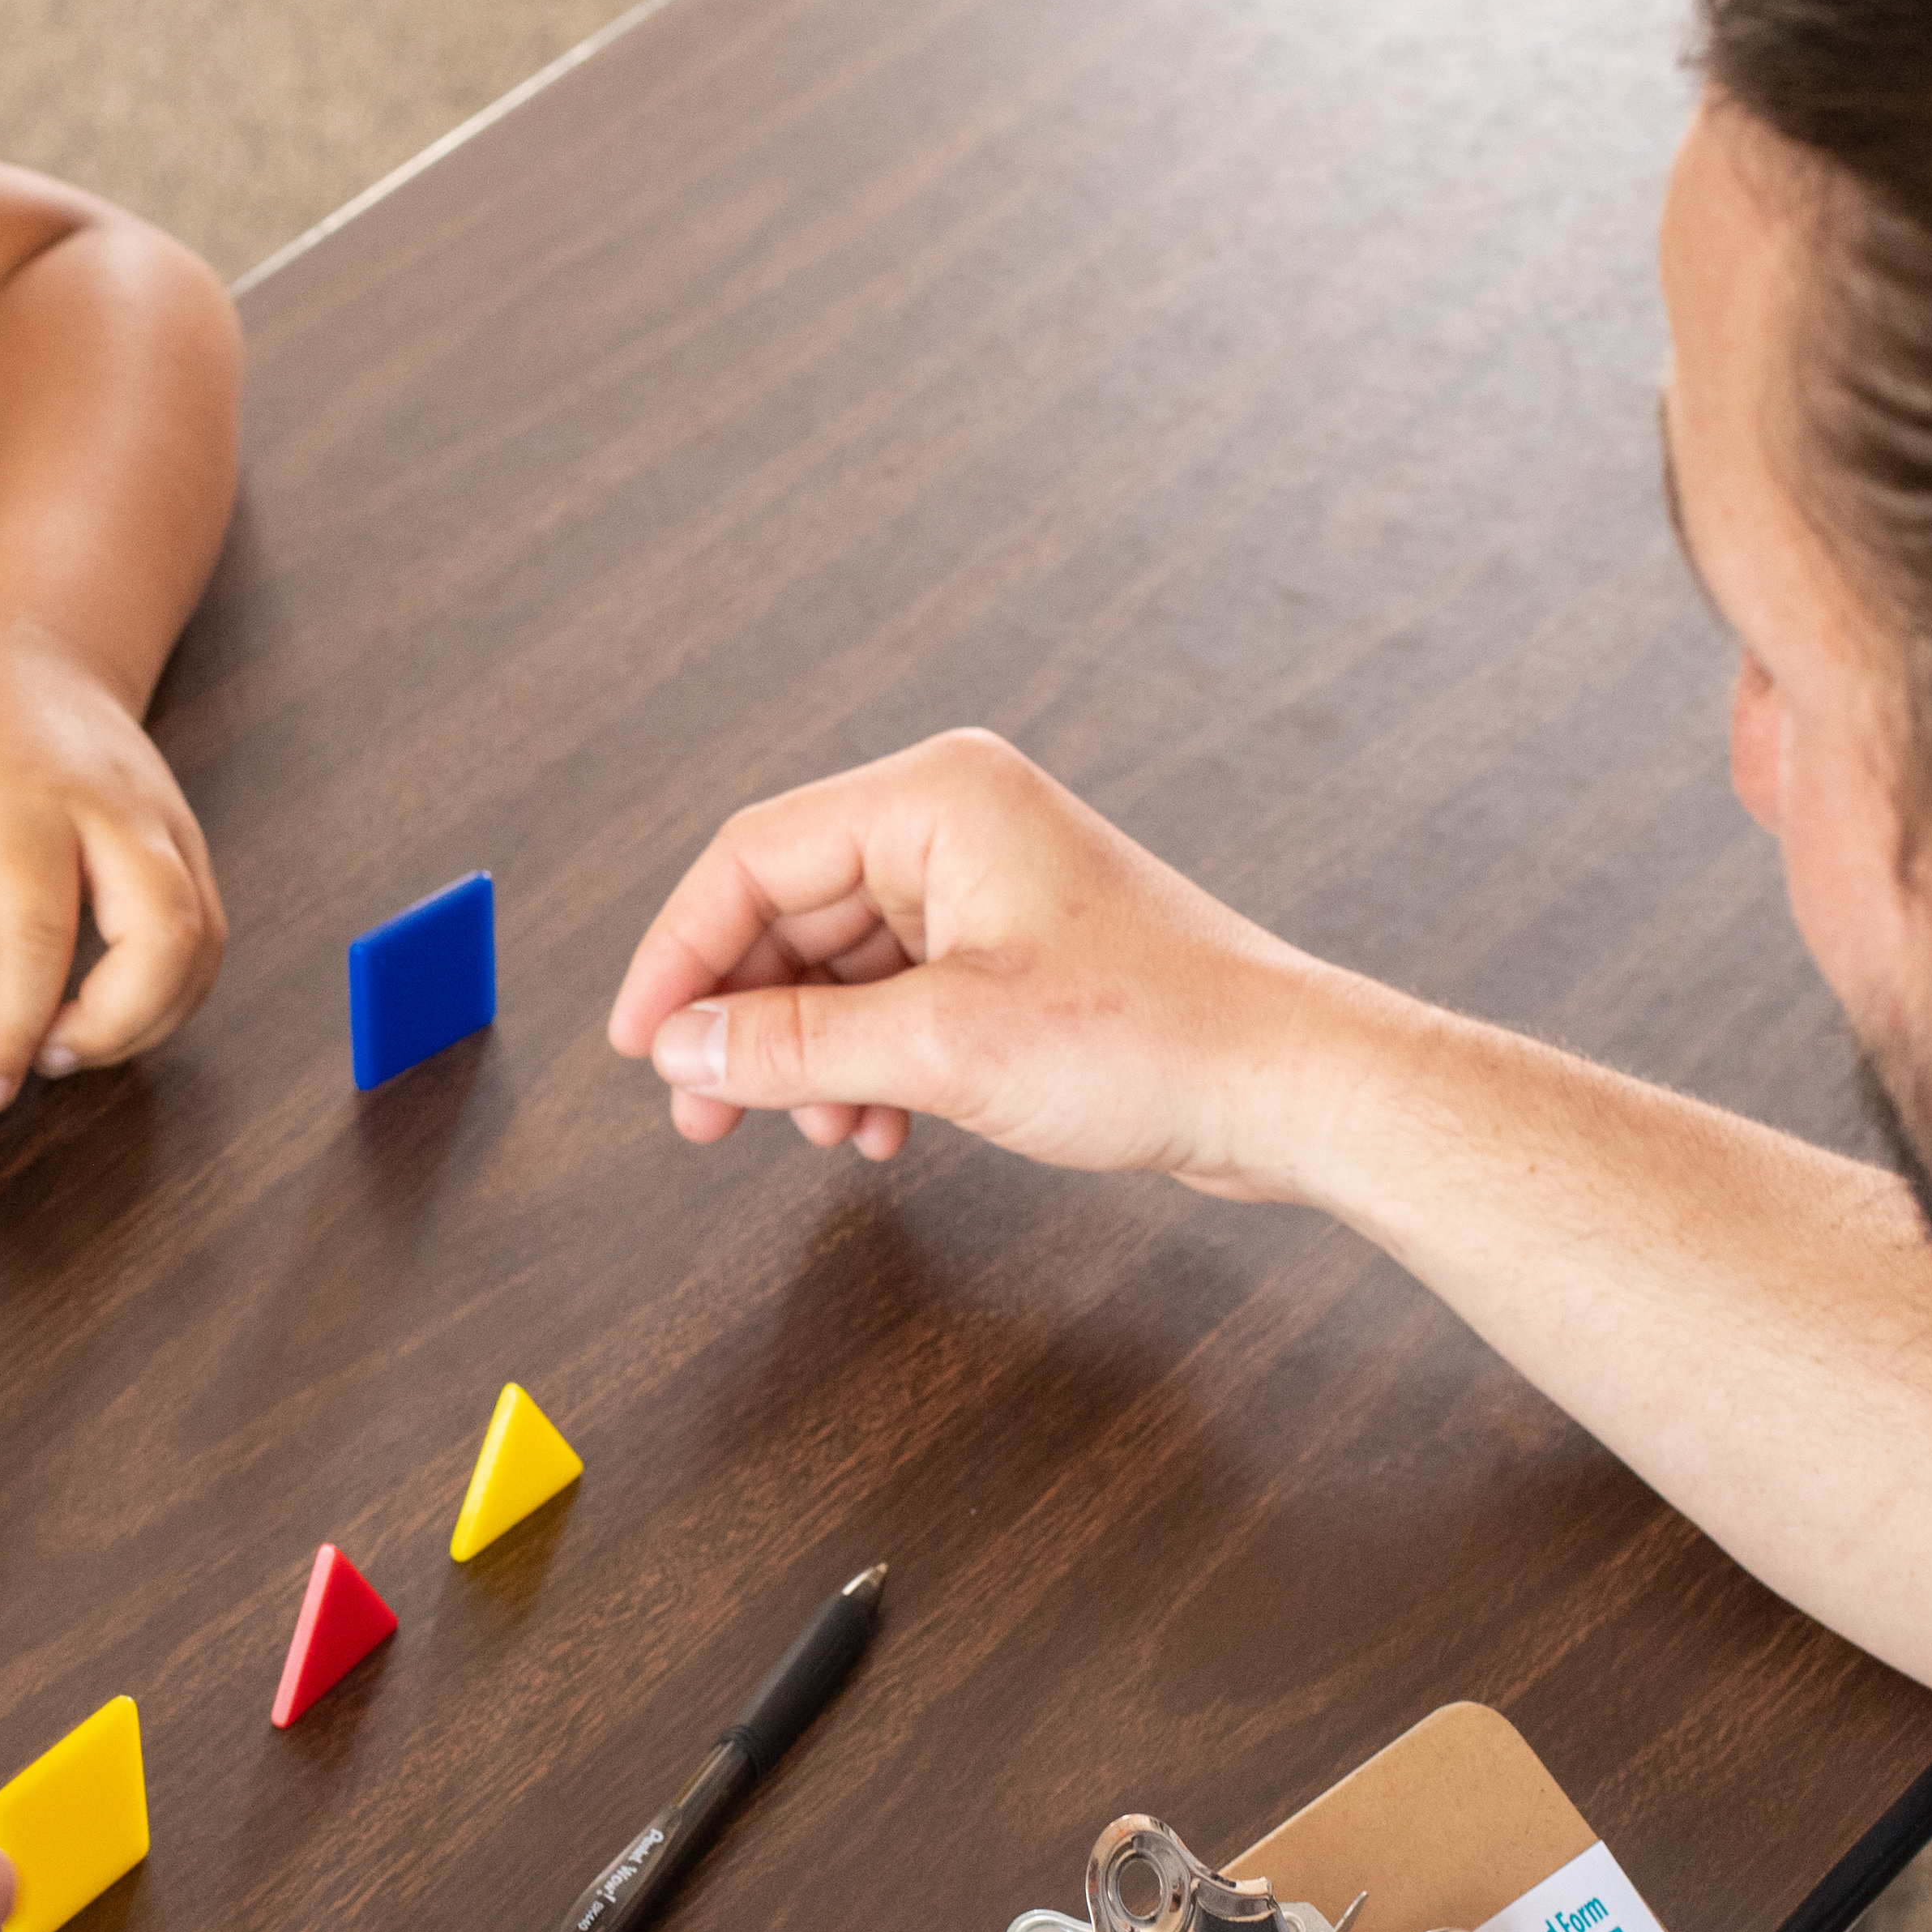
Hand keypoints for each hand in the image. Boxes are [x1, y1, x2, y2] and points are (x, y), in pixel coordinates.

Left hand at [0, 620, 225, 1111]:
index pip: (37, 938)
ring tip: (68, 1039)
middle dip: (112, 1029)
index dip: (13, 1031)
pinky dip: (168, 997)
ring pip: (203, 948)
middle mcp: (115, 814)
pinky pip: (207, 940)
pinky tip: (106, 1011)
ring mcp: (168, 827)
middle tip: (43, 1056)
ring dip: (146, 1023)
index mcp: (26, 807)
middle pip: (164, 938)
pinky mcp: (192, 846)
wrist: (29, 656)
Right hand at [601, 728, 1360, 1186]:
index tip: (641, 1045)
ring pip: (838, 967)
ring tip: (808, 1133)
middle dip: (744, 1023)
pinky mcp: (1015, 952)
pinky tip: (876, 1129)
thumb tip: (683, 1051)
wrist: (1290, 1084)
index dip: (679, 956)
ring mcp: (988, 887)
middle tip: (702, 1115)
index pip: (751, 858)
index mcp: (936, 798)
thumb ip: (793, 1046)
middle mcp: (957, 824)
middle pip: (788, 913)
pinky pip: (897, 997)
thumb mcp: (943, 1049)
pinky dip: (868, 1064)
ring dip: (809, 1057)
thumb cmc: (1158, 1036)